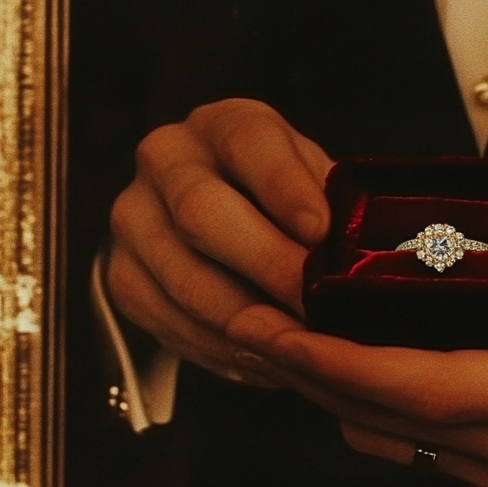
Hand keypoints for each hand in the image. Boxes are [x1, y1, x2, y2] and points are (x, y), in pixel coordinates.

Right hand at [107, 98, 332, 383]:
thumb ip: (338, 209)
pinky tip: (262, 361)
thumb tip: (363, 259)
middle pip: (201, 213)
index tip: (319, 231)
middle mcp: (169, 159)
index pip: (249, 143)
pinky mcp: (123, 275)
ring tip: (295, 348)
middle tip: (313, 307)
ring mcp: (135, 217)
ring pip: (182, 278)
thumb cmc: (292, 204)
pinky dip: (221, 349)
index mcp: (227, 125)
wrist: (234, 222)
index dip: (284, 188)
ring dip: (245, 321)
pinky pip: (167, 321)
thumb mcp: (322, 188)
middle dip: (266, 268)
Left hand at [227, 226, 487, 486]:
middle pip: (396, 419)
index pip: (436, 388)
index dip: (350, 364)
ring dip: (327, 394)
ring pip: (395, 438)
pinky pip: (411, 446)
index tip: (283, 330)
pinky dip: (362, 407)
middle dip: (313, 377)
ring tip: (272, 339)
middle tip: (248, 324)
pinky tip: (331, 366)